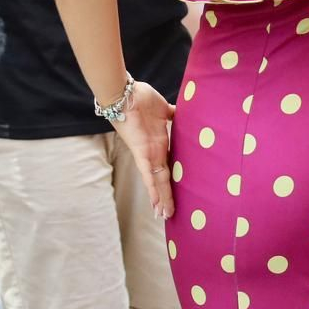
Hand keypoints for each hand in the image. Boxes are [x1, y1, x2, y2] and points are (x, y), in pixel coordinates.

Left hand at [108, 81, 176, 218]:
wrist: (125, 94)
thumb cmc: (142, 98)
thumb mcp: (163, 109)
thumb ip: (173, 114)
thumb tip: (183, 111)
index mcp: (159, 144)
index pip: (166, 168)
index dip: (169, 181)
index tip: (174, 194)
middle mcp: (153, 152)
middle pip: (161, 179)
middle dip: (165, 197)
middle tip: (168, 214)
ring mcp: (147, 153)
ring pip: (156, 182)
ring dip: (160, 199)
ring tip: (163, 214)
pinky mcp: (141, 152)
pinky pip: (148, 174)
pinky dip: (152, 189)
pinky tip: (156, 203)